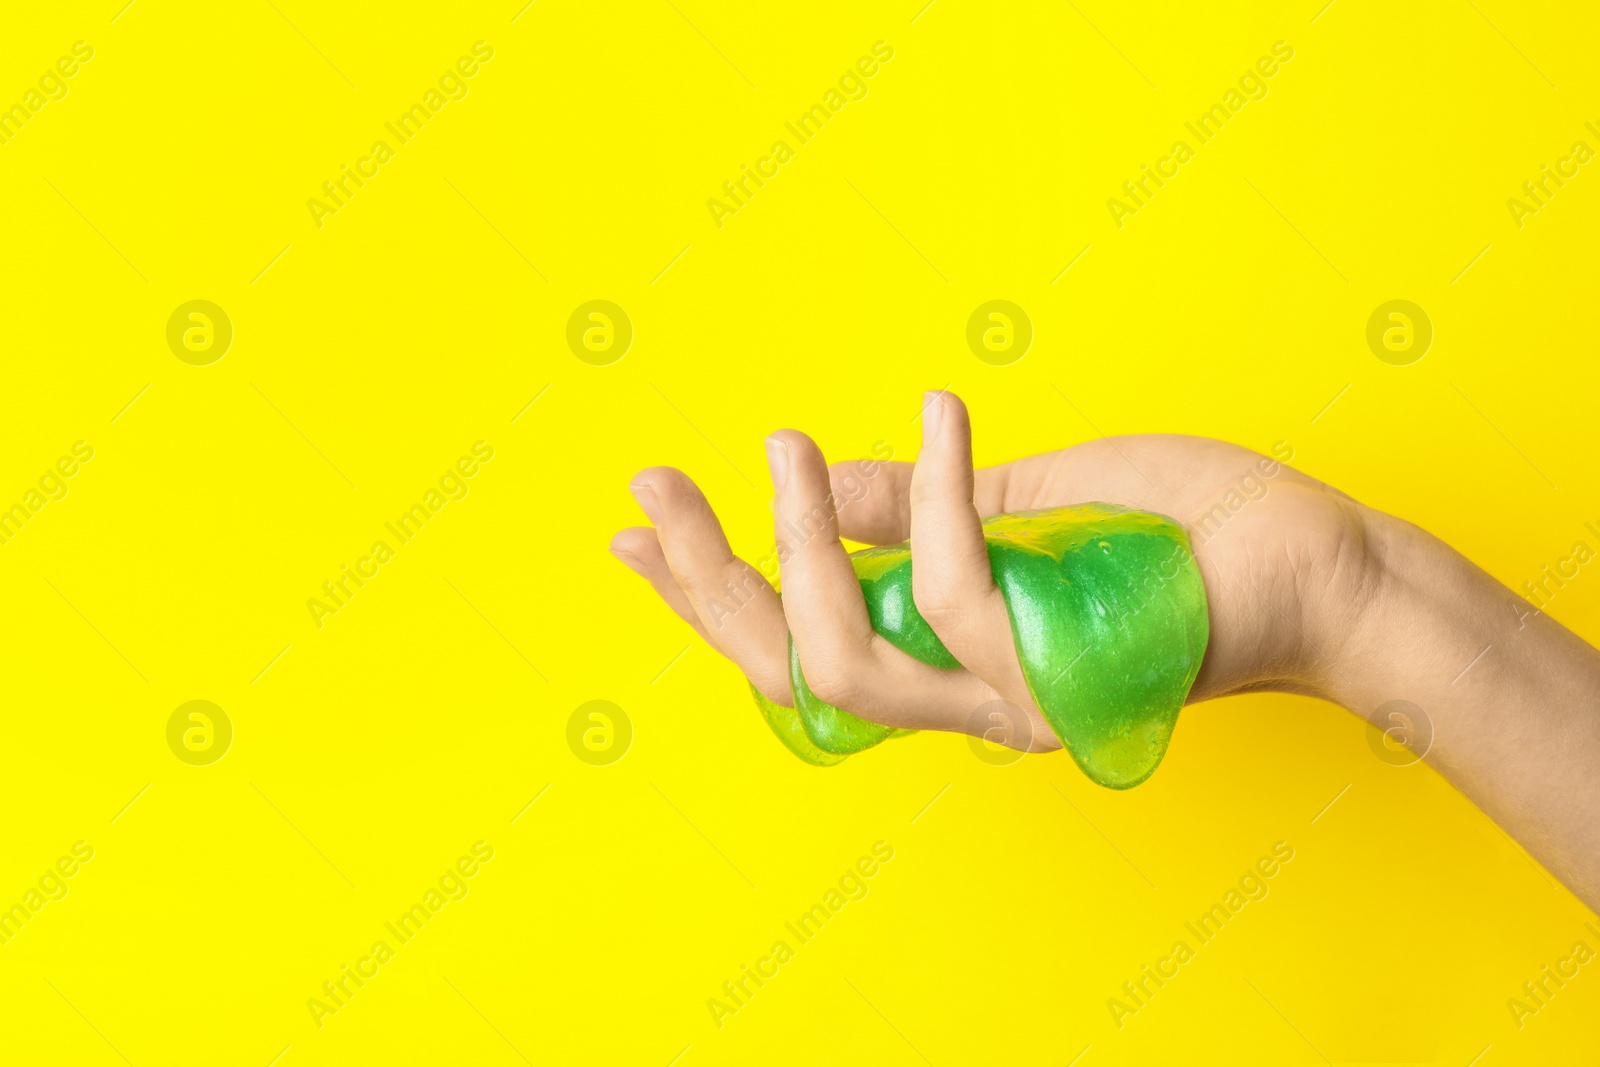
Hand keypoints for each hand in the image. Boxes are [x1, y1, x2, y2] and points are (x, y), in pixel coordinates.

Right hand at [609, 391, 1381, 748]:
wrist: (1318, 564)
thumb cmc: (1184, 533)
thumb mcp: (1023, 498)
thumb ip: (916, 504)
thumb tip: (819, 479)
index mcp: (946, 650)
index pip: (796, 642)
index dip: (703, 598)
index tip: (630, 532)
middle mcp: (965, 694)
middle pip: (793, 674)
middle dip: (708, 583)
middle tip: (657, 486)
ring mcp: (1013, 697)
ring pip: (851, 661)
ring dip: (799, 546)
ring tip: (783, 449)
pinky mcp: (1062, 670)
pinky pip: (959, 592)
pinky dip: (936, 492)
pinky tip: (941, 409)